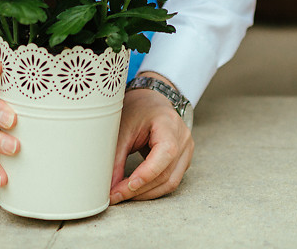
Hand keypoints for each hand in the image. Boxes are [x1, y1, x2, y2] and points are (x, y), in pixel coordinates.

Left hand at [109, 77, 193, 203]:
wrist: (152, 100)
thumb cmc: (138, 110)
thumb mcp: (123, 129)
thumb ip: (116, 158)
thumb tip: (109, 188)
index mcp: (169, 124)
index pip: (165, 154)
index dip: (147, 173)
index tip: (124, 186)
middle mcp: (183, 138)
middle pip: (166, 173)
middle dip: (139, 189)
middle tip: (115, 196)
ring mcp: (187, 150)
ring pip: (170, 182)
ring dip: (146, 193)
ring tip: (123, 196)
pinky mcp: (183, 160)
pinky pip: (171, 181)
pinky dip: (153, 189)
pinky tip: (136, 191)